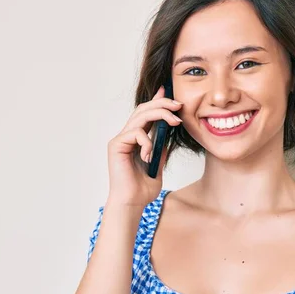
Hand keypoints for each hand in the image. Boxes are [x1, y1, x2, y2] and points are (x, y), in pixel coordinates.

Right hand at [106, 85, 182, 206]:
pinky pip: (135, 133)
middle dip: (162, 103)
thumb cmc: (142, 188)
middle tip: (178, 104)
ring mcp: (120, 140)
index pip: (146, 114)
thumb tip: (169, 132)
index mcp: (136, 139)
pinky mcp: (116, 145)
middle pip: (143, 109)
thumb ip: (160, 148)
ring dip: (161, 115)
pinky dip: (147, 142)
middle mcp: (126, 136)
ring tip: (175, 120)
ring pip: (140, 116)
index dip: (156, 100)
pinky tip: (149, 156)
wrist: (132, 203)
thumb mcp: (158, 164)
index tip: (168, 90)